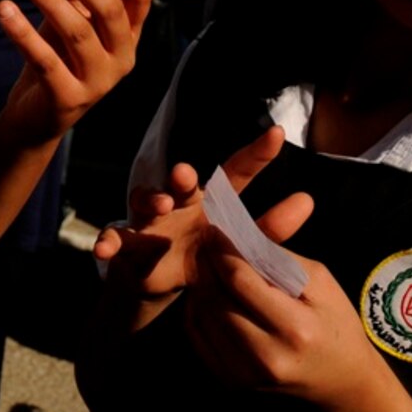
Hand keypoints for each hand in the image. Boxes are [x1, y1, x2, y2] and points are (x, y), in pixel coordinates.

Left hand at [0, 0, 153, 146]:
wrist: (33, 119)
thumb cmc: (56, 59)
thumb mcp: (67, 14)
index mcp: (128, 37)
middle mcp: (121, 60)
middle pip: (109, 10)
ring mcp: (98, 83)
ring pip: (76, 31)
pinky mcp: (68, 99)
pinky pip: (45, 60)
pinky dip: (22, 32)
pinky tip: (2, 8)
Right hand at [94, 126, 311, 317]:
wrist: (159, 276)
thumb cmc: (206, 253)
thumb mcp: (238, 246)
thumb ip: (269, 229)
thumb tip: (307, 201)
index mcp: (213, 200)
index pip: (236, 174)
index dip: (256, 155)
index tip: (278, 134)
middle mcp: (180, 202)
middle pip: (183, 183)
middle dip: (183, 177)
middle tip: (187, 173)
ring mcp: (151, 220)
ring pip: (146, 202)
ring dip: (149, 199)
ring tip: (158, 205)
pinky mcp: (129, 243)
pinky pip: (117, 240)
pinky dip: (108, 242)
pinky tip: (104, 248)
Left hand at [184, 237, 390, 411]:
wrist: (342, 383)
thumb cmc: (336, 325)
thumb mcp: (321, 283)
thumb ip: (279, 259)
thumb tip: (237, 235)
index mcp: (295, 329)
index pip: (240, 280)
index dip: (222, 250)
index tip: (215, 228)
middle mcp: (265, 356)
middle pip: (214, 298)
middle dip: (206, 264)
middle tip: (205, 242)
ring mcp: (244, 375)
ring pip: (201, 316)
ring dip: (199, 284)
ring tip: (206, 263)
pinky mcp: (230, 382)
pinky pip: (198, 336)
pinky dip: (197, 309)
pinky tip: (208, 292)